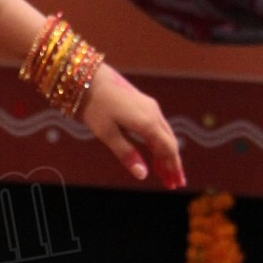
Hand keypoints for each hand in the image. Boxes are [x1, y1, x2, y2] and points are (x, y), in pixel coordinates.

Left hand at [81, 65, 185, 188]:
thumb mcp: (107, 134)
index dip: (172, 168)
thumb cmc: (95, 106)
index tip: (174, 185)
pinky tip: (155, 151)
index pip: (167, 149)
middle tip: (174, 184)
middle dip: (172, 164)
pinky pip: (157, 126)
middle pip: (169, 143)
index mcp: (147, 123)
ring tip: (166, 172)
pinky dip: (159, 142)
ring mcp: (149, 107)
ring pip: (164, 134)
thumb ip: (126, 154)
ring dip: (166, 153)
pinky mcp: (142, 103)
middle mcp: (153, 113)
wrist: (88, 77)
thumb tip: (142, 175)